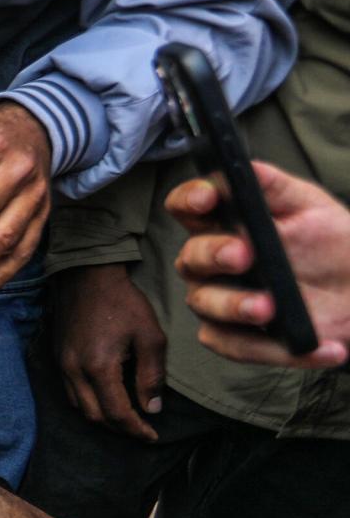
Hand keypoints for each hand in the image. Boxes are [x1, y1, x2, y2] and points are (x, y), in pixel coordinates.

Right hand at [52, 264, 166, 441]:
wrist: (86, 276)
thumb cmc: (123, 302)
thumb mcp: (150, 336)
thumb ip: (152, 375)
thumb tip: (152, 408)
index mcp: (99, 367)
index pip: (117, 413)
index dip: (136, 429)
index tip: (152, 436)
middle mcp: (74, 371)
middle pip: (95, 416)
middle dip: (119, 428)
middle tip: (141, 429)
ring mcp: (61, 365)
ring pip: (79, 406)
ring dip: (102, 417)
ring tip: (124, 416)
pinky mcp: (57, 357)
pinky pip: (70, 391)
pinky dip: (88, 402)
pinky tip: (104, 396)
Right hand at [165, 162, 349, 367]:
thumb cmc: (330, 245)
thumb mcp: (311, 208)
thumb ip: (276, 187)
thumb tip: (244, 166)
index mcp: (223, 225)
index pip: (186, 208)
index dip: (188, 200)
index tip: (208, 197)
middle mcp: (211, 264)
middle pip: (190, 259)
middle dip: (213, 255)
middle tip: (244, 255)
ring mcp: (220, 302)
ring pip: (206, 305)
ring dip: (235, 306)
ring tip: (271, 307)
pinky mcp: (237, 339)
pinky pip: (237, 347)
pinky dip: (278, 351)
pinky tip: (321, 345)